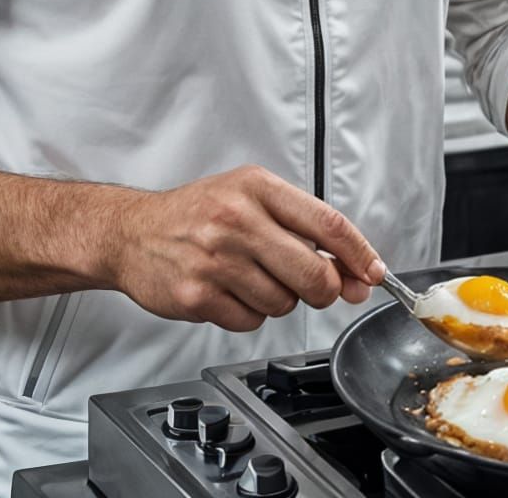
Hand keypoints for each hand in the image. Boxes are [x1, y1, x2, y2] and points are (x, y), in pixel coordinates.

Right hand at [107, 166, 383, 331]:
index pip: (327, 223)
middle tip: (312, 285)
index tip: (375, 273)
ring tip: (251, 276)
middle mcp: (237, 219)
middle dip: (323, 289)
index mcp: (257, 187)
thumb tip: (355, 273)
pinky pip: (251, 321)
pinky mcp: (198, 295)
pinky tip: (229, 291)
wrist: (132, 232)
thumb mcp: (249, 198)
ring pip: (284, 302)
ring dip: (279, 299)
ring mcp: (216, 259)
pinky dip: (249, 313)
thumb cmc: (198, 213)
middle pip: (314, 274)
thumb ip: (302, 229)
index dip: (360, 254)